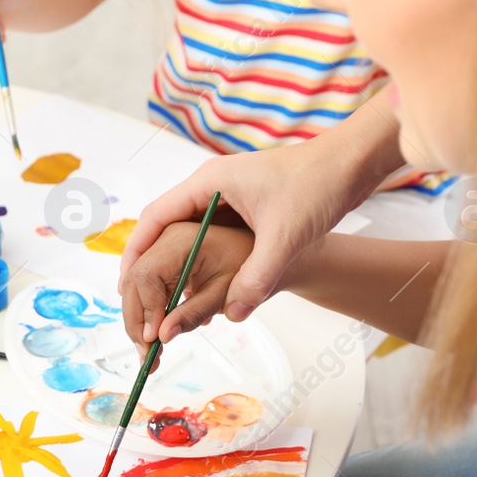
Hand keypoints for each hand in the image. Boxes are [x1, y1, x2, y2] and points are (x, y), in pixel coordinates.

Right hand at [119, 220, 256, 351]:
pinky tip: (164, 330)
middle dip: (134, 316)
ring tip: (152, 347)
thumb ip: (197, 311)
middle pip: (133, 276)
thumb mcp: (231, 289)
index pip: (144, 271)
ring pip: (137, 280)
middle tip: (145, 350)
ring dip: (141, 315)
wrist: (282, 240)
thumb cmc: (262, 256)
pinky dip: (153, 308)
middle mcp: (169, 233)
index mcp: (183, 234)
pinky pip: (151, 281)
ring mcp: (169, 242)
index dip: (144, 307)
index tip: (155, 337)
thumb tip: (165, 335)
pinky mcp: (173, 255)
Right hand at [120, 108, 402, 322]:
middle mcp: (211, 185)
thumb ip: (258, 277)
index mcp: (209, 182)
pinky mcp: (242, 205)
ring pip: (185, 229)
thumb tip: (235, 314)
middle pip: (163, 223)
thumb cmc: (318, 184)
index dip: (135, 249)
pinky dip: (196, 256)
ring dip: (171, 258)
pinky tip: (197, 280)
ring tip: (160, 292)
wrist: (352, 162)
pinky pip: (207, 232)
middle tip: (136, 294)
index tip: (125, 280)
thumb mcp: (286, 236)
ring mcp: (226, 194)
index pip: (156, 216)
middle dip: (147, 258)